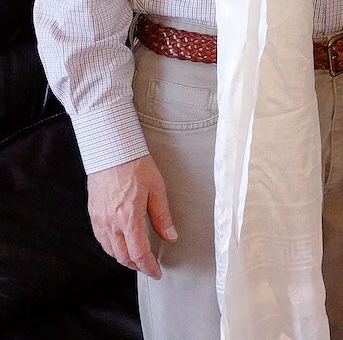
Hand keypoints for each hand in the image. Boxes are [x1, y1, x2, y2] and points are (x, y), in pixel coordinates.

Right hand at [87, 155, 176, 278]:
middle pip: (123, 256)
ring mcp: (99, 219)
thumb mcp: (156, 188)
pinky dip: (111, 248)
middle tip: (148, 265)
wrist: (111, 149)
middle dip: (137, 265)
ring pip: (110, 250)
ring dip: (123, 258)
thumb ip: (162, 215)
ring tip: (136, 257)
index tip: (157, 272)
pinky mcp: (93, 213)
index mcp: (129, 217)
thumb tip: (170, 236)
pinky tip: (119, 244)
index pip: (139, 253)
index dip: (148, 267)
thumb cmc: (135, 164)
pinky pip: (101, 239)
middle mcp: (111, 222)